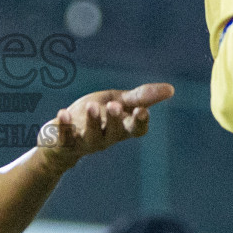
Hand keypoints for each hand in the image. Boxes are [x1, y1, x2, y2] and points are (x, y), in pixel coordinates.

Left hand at [37, 83, 175, 171]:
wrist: (61, 140)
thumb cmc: (95, 118)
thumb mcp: (118, 102)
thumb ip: (140, 97)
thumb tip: (171, 89)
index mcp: (121, 128)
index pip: (136, 130)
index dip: (140, 122)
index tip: (142, 110)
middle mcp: (105, 138)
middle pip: (114, 132)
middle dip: (115, 119)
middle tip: (114, 104)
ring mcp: (84, 142)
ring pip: (90, 136)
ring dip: (92, 122)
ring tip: (91, 107)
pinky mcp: (63, 143)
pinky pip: (64, 137)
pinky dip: (64, 126)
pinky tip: (63, 113)